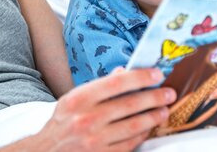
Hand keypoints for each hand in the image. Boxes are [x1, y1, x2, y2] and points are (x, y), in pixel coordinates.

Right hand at [23, 68, 175, 151]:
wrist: (48, 151)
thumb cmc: (63, 121)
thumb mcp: (74, 98)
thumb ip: (100, 86)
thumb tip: (125, 73)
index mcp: (79, 99)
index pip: (116, 83)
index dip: (140, 77)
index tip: (156, 74)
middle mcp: (86, 119)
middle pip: (129, 104)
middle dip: (154, 97)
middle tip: (168, 93)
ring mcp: (95, 140)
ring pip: (134, 126)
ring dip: (153, 116)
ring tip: (164, 110)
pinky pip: (130, 143)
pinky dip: (143, 134)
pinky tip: (149, 127)